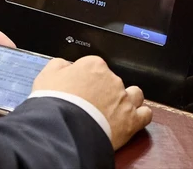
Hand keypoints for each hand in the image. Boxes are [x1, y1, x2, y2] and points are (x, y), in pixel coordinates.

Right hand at [32, 55, 151, 148]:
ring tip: (115, 109)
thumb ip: (59, 66)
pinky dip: (141, 116)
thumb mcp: (47, 76)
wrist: (64, 128)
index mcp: (94, 66)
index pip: (95, 67)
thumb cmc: (55, 103)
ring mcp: (124, 100)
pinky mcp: (131, 120)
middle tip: (91, 104)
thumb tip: (65, 65)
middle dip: (104, 91)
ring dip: (128, 99)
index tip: (81, 88)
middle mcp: (112, 80)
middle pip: (112, 81)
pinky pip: (145, 114)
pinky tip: (133, 119)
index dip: (87, 79)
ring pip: (134, 94)